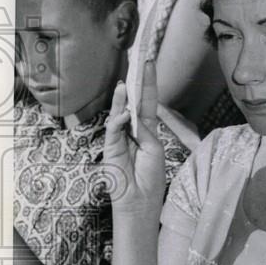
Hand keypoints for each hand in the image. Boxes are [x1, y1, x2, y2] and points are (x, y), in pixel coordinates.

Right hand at [104, 60, 166, 217]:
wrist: (139, 203)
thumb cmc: (150, 178)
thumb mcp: (154, 150)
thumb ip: (145, 131)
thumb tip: (130, 115)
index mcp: (148, 131)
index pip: (148, 102)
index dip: (148, 84)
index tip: (149, 63)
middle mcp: (133, 131)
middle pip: (134, 103)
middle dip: (135, 82)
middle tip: (135, 61)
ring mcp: (120, 138)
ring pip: (120, 113)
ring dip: (123, 99)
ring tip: (125, 84)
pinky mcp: (110, 148)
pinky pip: (113, 130)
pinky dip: (118, 121)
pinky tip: (123, 114)